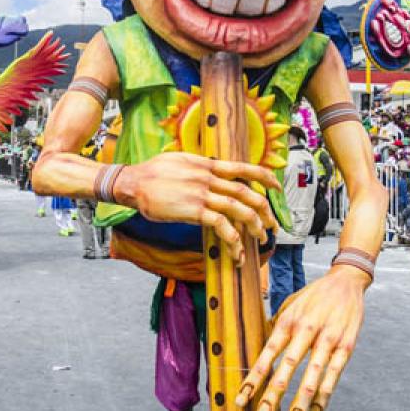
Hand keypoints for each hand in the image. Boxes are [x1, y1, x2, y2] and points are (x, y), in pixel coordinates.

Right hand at [116, 152, 279, 264]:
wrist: (133, 183)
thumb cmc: (152, 173)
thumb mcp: (181, 160)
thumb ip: (200, 166)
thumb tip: (212, 170)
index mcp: (208, 165)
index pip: (243, 168)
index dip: (264, 177)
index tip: (277, 187)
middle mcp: (208, 178)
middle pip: (246, 192)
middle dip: (264, 209)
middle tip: (272, 224)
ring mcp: (202, 194)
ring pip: (238, 209)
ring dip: (254, 225)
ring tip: (261, 238)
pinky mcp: (193, 211)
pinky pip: (221, 225)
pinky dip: (233, 239)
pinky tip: (237, 250)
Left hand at [236, 265, 368, 410]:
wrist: (346, 281)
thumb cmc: (313, 296)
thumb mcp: (290, 304)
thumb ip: (277, 326)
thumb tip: (262, 348)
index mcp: (289, 320)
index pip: (267, 353)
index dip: (254, 378)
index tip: (242, 398)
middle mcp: (306, 330)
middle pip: (287, 368)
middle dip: (274, 395)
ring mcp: (328, 339)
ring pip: (312, 375)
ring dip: (301, 401)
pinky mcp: (347, 345)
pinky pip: (334, 374)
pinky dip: (325, 395)